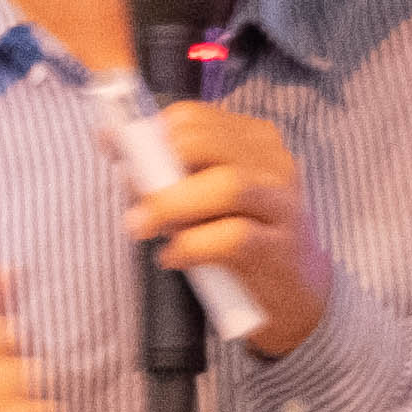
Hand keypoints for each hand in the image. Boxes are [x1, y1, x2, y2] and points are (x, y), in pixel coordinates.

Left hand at [126, 103, 327, 359]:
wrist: (297, 293)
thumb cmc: (243, 236)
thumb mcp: (212, 194)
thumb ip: (172, 169)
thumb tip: (113, 142)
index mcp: (255, 140)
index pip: (194, 117)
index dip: (148, 132)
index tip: (115, 148)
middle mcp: (274, 164)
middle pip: (206, 144)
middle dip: (159, 167)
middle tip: (135, 196)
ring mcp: (282, 206)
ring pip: (226, 186)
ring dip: (172, 205)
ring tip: (141, 226)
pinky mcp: (280, 249)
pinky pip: (233, 239)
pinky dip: (192, 246)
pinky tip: (172, 256)